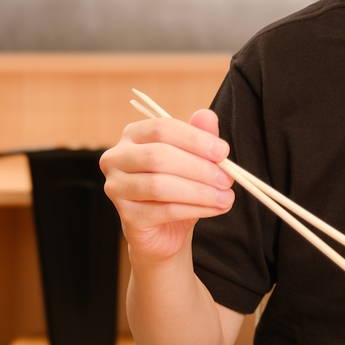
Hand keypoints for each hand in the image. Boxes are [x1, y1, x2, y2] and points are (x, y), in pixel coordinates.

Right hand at [100, 109, 233, 263]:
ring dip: (200, 192)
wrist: (166, 229)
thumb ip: (199, 136)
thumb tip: (207, 115)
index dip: (195, 139)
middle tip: (228, 179)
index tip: (223, 152)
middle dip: (199, 168)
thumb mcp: (193, 158)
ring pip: (160, 185)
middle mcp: (117, 158)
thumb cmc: (179, 185)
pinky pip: (164, 210)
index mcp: (133, 135)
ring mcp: (116, 187)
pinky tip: (216, 209)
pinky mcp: (127, 216)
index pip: (162, 128)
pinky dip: (195, 209)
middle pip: (158, 156)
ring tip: (226, 197)